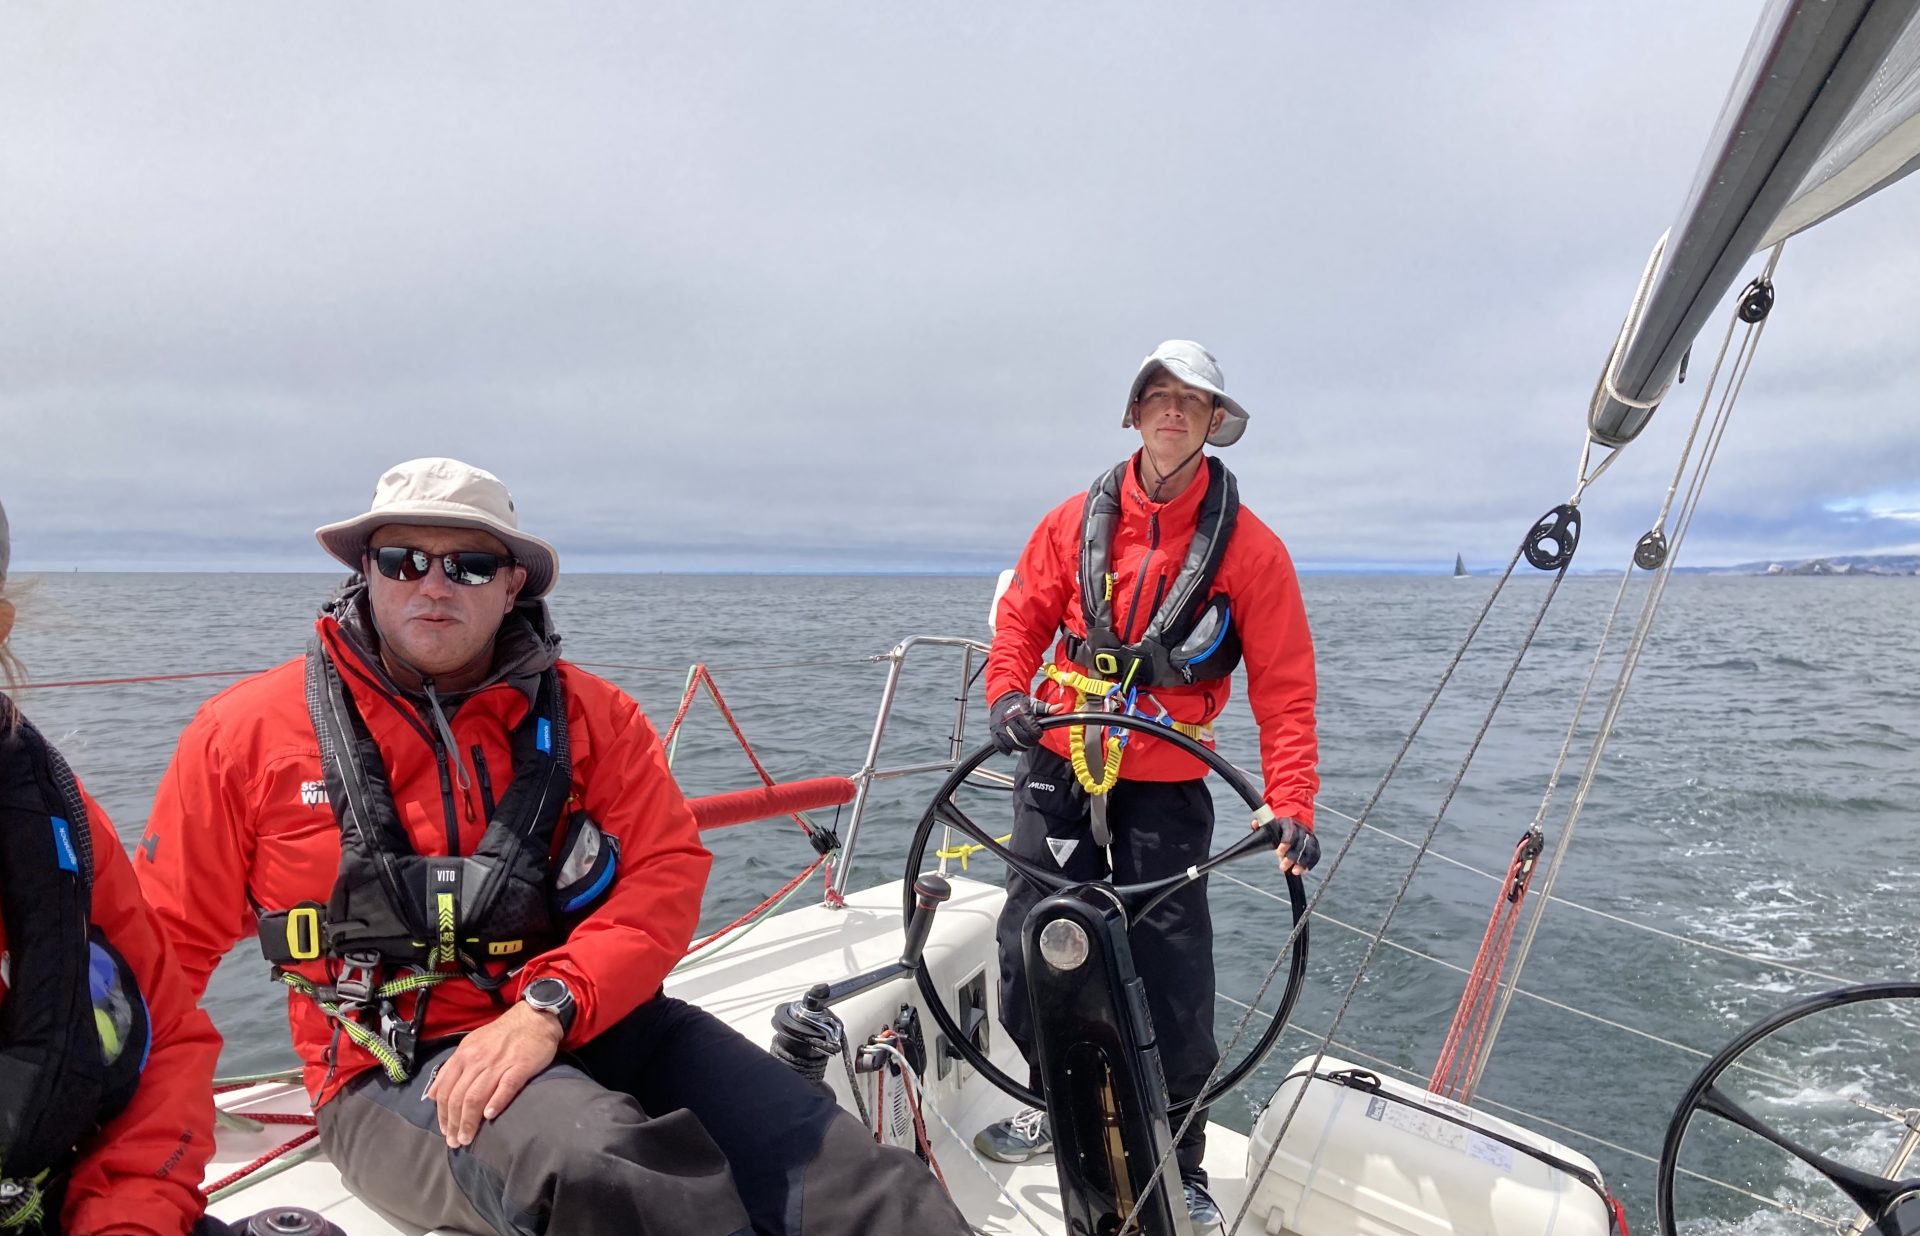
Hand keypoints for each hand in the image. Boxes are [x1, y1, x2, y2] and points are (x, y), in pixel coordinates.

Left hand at [423, 1001, 564, 1147]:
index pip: (445, 1090)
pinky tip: (490, 1116)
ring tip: (468, 1138)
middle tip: (456, 1142)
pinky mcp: (520, 1066)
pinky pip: (506, 1086)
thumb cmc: (501, 1035)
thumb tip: (432, 1094)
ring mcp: (499, 1063)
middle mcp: (477, 1060)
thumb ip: (451, 1069)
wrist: (534, 1018)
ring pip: (477, 1096)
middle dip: (454, 1123)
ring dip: (469, 1121)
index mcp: (464, 1056)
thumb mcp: (470, 1045)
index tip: (446, 1131)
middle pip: (459, 1097)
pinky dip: (496, 1102)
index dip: (442, 1114)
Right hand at [989, 692, 1050, 753]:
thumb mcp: (1034, 704)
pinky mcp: (994, 733)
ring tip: (1024, 743)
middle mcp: (1009, 719)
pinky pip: (1002, 747)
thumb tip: (1060, 707)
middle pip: (1024, 739)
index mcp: (1020, 712)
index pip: (1032, 729)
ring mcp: (1000, 727)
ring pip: (1013, 744)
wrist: (1002, 700)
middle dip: (1031, 742)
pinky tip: (1013, 745)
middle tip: (1033, 740)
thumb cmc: (1020, 704)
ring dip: (1021, 747)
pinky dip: (1009, 749)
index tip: (1038, 734)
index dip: (1037, 734)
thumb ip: (1047, 708)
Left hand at [1265, 816, 1318, 876]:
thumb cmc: (1277, 826)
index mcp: (1288, 822)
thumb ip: (1260, 824)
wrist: (1293, 821)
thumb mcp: (1268, 824)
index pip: (1290, 831)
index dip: (1286, 842)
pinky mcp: (1314, 843)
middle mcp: (1301, 828)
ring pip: (1309, 849)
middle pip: (1299, 843)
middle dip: (1292, 856)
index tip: (1278, 853)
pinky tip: (1304, 871)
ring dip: (1302, 862)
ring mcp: (1309, 836)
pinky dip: (1311, 862)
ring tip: (1295, 872)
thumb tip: (1255, 824)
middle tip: (1282, 867)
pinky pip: (1315, 853)